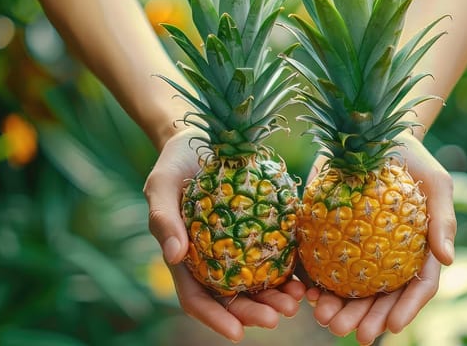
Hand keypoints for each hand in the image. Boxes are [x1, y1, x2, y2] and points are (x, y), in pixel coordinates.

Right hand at [143, 126, 306, 341]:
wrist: (199, 140)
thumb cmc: (174, 166)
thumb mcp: (160, 186)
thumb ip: (163, 219)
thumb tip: (174, 255)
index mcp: (185, 260)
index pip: (197, 299)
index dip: (216, 319)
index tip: (238, 334)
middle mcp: (212, 261)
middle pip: (233, 298)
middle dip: (255, 312)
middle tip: (278, 316)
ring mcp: (237, 248)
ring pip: (257, 283)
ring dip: (276, 297)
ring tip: (296, 301)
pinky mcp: (259, 231)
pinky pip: (276, 256)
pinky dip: (290, 271)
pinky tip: (306, 277)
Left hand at [303, 133, 456, 343]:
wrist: (372, 134)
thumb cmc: (413, 160)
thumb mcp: (436, 183)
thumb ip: (443, 219)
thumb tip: (448, 259)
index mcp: (418, 252)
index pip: (417, 287)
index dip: (406, 310)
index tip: (393, 327)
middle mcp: (389, 258)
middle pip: (381, 298)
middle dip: (368, 319)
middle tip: (354, 333)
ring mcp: (359, 250)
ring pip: (350, 290)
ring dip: (338, 310)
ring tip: (325, 320)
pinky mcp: (330, 237)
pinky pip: (321, 266)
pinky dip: (313, 283)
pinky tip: (304, 294)